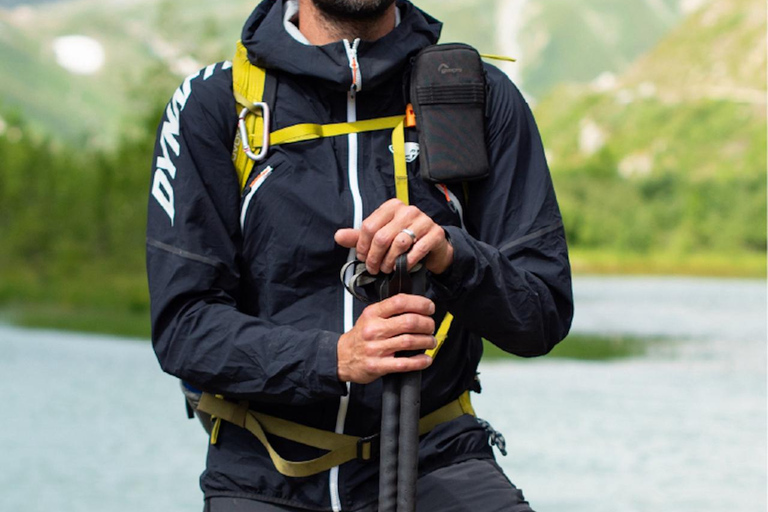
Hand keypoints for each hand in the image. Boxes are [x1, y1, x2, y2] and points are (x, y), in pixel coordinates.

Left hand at [334, 199, 453, 274]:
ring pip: (399, 244)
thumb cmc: (402, 240)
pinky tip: (402, 267)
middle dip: (375, 257)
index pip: (369, 226)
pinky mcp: (435, 233)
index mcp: (391, 207)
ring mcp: (423, 220)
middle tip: (374, 268)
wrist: (432, 246)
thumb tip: (338, 236)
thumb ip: (359, 237)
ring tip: (387, 269)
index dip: (363, 246)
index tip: (363, 258)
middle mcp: (408, 210)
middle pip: (382, 236)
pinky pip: (418, 250)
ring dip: (390, 261)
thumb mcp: (379, 237)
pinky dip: (407, 262)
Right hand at [337, 294, 436, 383]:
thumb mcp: (369, 317)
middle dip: (427, 324)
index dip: (420, 303)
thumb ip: (389, 310)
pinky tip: (425, 359)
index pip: (400, 302)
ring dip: (426, 341)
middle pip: (409, 322)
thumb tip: (417, 307)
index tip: (429, 307)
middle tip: (431, 326)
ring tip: (430, 341)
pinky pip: (404, 364)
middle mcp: (374, 329)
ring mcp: (376, 348)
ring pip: (409, 342)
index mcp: (373, 314)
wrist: (341, 357)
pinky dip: (419, 361)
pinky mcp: (378, 366)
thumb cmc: (359, 337)